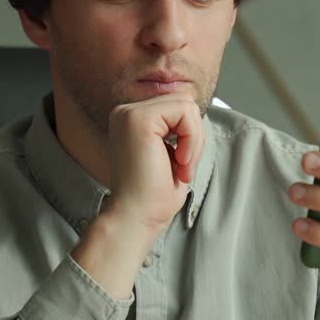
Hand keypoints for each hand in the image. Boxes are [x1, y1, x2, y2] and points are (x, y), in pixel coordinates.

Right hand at [104, 95, 205, 234]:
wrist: (135, 218)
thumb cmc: (152, 197)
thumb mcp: (171, 154)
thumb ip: (178, 129)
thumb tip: (194, 109)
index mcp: (130, 120)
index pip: (177, 107)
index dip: (189, 135)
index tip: (180, 166)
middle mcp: (125, 112)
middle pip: (183, 101)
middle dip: (194, 136)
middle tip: (183, 167)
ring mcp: (129, 113)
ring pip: (187, 105)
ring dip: (194, 140)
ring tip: (180, 167)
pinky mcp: (138, 119)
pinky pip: (185, 112)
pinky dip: (192, 139)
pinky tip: (179, 162)